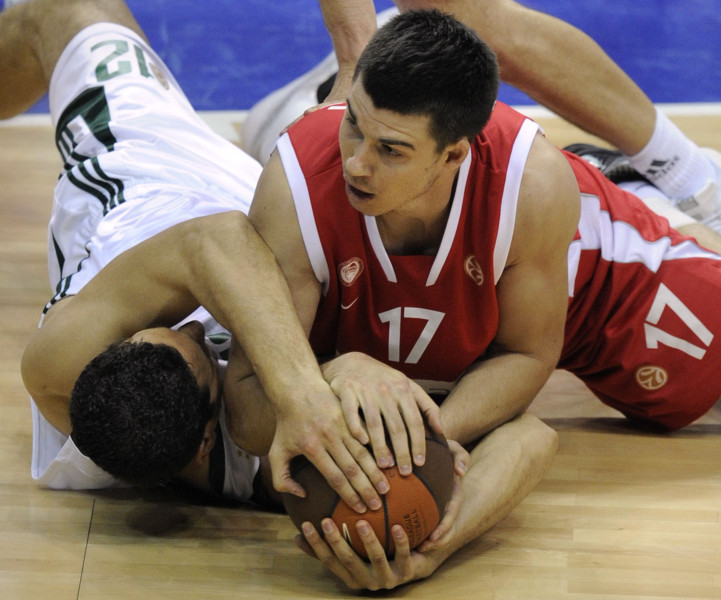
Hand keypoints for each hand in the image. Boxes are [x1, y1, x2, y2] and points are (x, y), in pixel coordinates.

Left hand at [269, 385, 389, 512]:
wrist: (296, 389)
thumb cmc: (286, 425)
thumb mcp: (276, 452)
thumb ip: (281, 479)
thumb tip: (302, 495)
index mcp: (311, 448)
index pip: (335, 477)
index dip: (349, 495)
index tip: (360, 509)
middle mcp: (328, 437)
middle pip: (351, 468)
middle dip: (366, 489)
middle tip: (378, 505)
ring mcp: (340, 425)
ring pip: (362, 453)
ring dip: (375, 472)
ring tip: (386, 488)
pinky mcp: (348, 415)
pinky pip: (365, 435)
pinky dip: (377, 449)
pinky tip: (388, 462)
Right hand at [296, 518, 442, 590]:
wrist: (415, 567)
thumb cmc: (376, 558)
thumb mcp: (350, 554)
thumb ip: (328, 547)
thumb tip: (296, 536)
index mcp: (351, 577)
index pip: (329, 561)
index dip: (316, 545)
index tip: (306, 525)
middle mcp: (367, 580)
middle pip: (349, 560)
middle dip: (337, 541)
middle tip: (327, 520)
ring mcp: (387, 578)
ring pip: (376, 558)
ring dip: (368, 541)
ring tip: (361, 522)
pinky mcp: (407, 572)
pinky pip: (403, 555)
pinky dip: (401, 541)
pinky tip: (397, 526)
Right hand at [321, 352, 442, 475]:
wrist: (351, 362)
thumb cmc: (383, 379)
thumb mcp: (407, 386)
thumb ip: (426, 406)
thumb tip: (441, 430)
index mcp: (403, 389)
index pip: (415, 420)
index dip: (419, 443)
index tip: (421, 463)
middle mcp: (386, 389)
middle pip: (397, 426)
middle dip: (402, 451)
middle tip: (405, 472)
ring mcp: (365, 390)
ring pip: (375, 423)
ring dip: (380, 447)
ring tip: (384, 466)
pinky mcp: (347, 391)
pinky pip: (351, 414)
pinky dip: (356, 429)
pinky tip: (362, 444)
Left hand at [417, 439, 467, 550]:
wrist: (428, 445)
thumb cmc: (440, 446)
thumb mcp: (453, 447)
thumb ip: (460, 455)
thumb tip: (461, 471)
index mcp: (454, 491)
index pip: (452, 512)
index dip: (445, 526)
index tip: (433, 537)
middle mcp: (447, 501)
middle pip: (444, 526)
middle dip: (436, 540)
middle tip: (422, 548)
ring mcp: (436, 503)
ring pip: (433, 526)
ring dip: (427, 539)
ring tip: (414, 548)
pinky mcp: (423, 502)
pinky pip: (419, 517)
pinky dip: (414, 527)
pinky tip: (400, 535)